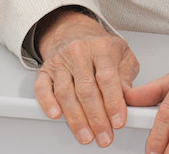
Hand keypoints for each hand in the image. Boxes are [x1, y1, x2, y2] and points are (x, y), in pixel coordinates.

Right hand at [34, 9, 139, 147]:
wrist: (75, 33)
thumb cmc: (101, 48)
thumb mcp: (123, 55)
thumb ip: (126, 76)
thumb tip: (126, 96)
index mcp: (102, 48)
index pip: (107, 78)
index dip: (113, 102)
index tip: (118, 121)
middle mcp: (79, 53)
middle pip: (86, 89)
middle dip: (96, 118)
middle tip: (104, 136)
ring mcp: (60, 61)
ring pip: (66, 92)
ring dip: (76, 119)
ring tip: (86, 135)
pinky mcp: (45, 71)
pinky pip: (42, 88)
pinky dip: (48, 103)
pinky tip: (57, 116)